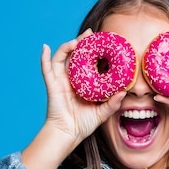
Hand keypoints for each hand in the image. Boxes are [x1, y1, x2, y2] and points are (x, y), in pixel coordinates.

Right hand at [41, 29, 125, 146]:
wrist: (68, 134)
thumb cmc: (83, 124)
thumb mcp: (102, 113)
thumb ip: (113, 103)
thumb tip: (124, 92)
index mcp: (83, 83)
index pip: (89, 62)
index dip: (94, 51)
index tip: (103, 41)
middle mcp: (72, 79)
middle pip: (75, 55)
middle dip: (82, 42)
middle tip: (91, 33)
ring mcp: (61, 81)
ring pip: (62, 58)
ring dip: (67, 46)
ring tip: (76, 41)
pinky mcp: (52, 85)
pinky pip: (46, 69)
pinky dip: (44, 57)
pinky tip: (45, 47)